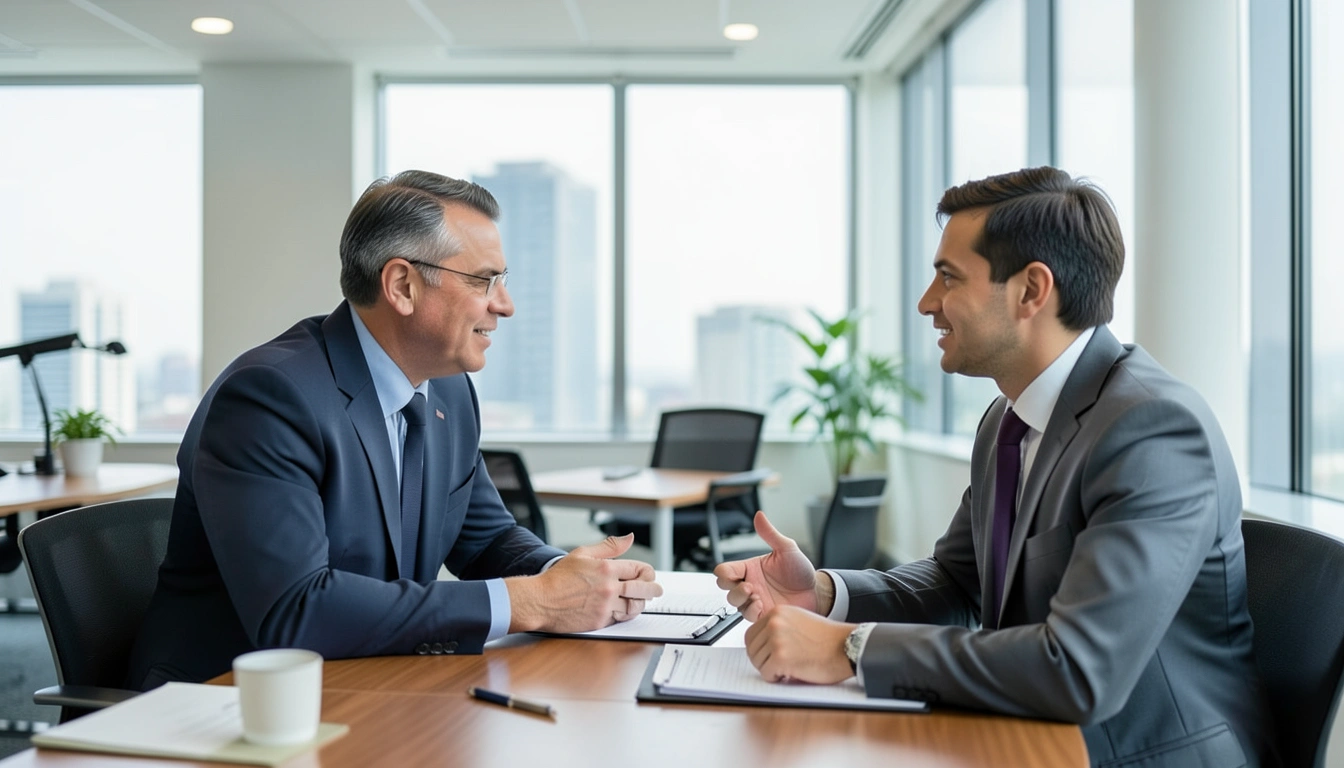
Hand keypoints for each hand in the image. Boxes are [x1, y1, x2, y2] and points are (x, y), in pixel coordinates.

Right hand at [506, 534, 662, 632]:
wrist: (540, 600)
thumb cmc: (558, 578)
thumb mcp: (582, 553)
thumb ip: (609, 546)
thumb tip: (629, 538)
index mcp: (607, 568)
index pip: (640, 569)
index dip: (647, 572)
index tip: (647, 574)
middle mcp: (609, 587)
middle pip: (644, 588)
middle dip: (654, 589)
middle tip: (657, 590)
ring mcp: (605, 605)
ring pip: (636, 605)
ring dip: (642, 603)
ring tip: (643, 601)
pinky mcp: (600, 621)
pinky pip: (622, 618)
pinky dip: (627, 614)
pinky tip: (627, 610)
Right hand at [713, 511, 817, 621]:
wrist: (815, 591)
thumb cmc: (800, 570)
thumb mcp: (787, 549)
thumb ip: (770, 534)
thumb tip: (759, 516)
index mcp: (750, 568)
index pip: (724, 570)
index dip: (725, 573)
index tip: (736, 574)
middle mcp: (749, 584)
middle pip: (724, 588)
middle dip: (733, 588)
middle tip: (749, 586)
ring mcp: (755, 600)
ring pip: (734, 603)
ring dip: (742, 600)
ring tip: (757, 596)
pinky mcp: (762, 613)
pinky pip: (748, 616)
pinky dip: (751, 611)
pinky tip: (762, 605)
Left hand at [745, 606, 854, 684]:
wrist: (848, 646)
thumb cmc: (828, 639)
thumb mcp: (799, 621)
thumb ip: (779, 627)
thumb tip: (760, 644)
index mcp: (777, 612)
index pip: (751, 635)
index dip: (760, 650)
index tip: (770, 656)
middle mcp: (774, 622)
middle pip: (752, 649)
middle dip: (764, 661)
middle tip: (780, 666)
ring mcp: (776, 639)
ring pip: (757, 663)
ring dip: (771, 670)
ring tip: (790, 668)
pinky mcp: (781, 657)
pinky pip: (766, 674)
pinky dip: (777, 678)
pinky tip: (792, 674)